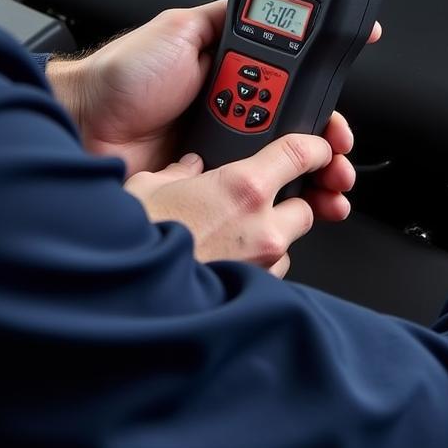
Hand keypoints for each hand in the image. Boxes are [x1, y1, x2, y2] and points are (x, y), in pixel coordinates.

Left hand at [47, 1, 380, 178]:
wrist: (87, 124)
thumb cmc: (123, 75)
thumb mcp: (180, 27)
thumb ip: (223, 16)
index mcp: (232, 69)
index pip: (292, 78)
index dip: (322, 88)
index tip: (343, 95)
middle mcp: (233, 106)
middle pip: (296, 125)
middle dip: (328, 140)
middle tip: (339, 150)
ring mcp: (223, 145)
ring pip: (281, 162)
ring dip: (315, 173)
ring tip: (331, 182)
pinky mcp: (209, 179)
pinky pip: (251, 189)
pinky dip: (279, 197)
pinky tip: (300, 201)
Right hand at [125, 128, 350, 276]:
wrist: (129, 299)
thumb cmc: (139, 242)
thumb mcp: (149, 187)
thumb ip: (176, 172)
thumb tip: (185, 169)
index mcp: (242, 187)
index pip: (301, 154)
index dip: (317, 147)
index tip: (318, 147)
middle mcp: (261, 226)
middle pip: (305, 207)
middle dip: (292, 203)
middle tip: (263, 199)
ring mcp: (261, 265)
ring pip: (288, 245)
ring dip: (271, 238)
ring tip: (235, 236)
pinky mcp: (252, 295)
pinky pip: (269, 275)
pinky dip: (257, 267)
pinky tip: (228, 263)